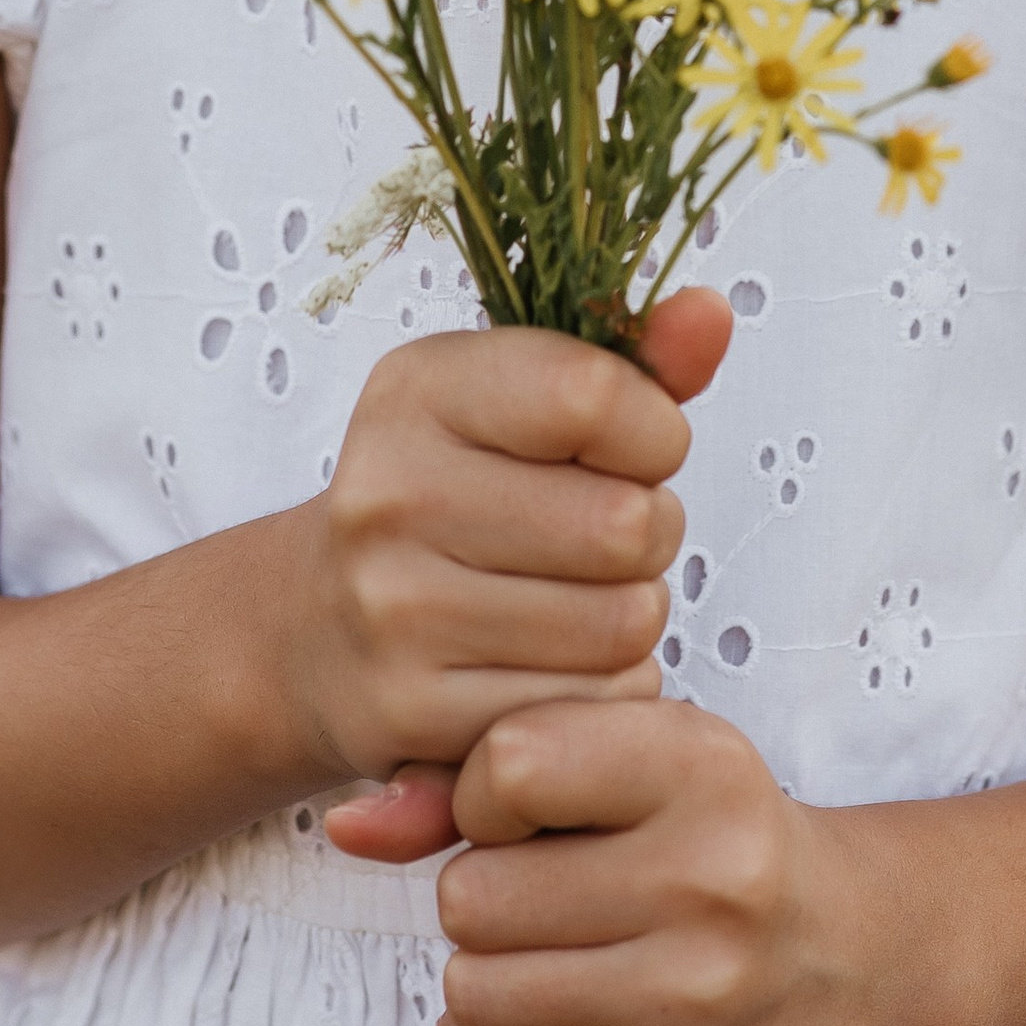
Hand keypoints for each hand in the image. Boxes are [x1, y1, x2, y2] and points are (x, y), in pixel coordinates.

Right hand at [305, 290, 729, 856]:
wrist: (315, 628)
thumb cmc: (454, 497)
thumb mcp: (523, 404)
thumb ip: (631, 361)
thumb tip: (711, 312)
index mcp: (418, 390)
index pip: (594, 396)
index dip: (651, 430)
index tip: (627, 448)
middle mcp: (390, 493)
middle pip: (626, 524)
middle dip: (646, 532)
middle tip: (599, 536)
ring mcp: (394, 609)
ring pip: (621, 623)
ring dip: (630, 615)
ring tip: (575, 596)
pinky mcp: (414, 712)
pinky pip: (589, 707)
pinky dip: (599, 692)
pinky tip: (547, 663)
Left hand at [426, 694, 889, 1025]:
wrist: (847, 953)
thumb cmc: (707, 834)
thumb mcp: (623, 758)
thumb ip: (473, 772)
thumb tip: (343, 827)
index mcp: (700, 764)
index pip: (508, 766)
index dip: (486, 791)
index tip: (526, 806)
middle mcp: (711, 878)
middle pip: (472, 895)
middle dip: (479, 892)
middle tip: (541, 892)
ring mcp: (696, 995)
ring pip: (472, 988)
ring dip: (481, 971)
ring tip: (545, 951)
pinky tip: (531, 1014)